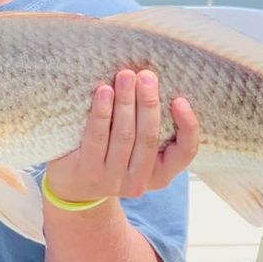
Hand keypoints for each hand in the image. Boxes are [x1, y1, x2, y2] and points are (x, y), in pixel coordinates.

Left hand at [44, 69, 198, 202]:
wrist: (74, 185)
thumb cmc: (112, 156)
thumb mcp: (137, 151)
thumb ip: (149, 126)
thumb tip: (154, 83)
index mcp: (160, 174)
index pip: (185, 152)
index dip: (188, 126)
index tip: (180, 100)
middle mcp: (139, 181)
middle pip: (149, 137)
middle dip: (148, 103)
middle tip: (146, 76)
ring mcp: (113, 179)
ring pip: (124, 135)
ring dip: (126, 102)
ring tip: (126, 76)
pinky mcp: (88, 171)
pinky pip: (97, 137)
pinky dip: (102, 112)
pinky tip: (104, 91)